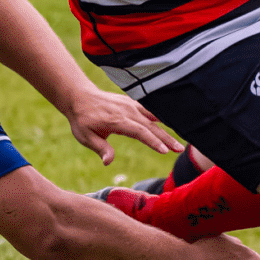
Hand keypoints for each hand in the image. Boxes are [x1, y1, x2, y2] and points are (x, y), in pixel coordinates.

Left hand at [63, 86, 184, 165]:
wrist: (80, 97)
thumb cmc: (82, 120)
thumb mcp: (86, 137)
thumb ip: (100, 148)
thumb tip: (108, 162)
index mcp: (117, 121)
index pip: (139, 132)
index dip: (153, 141)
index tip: (164, 151)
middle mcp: (127, 111)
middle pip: (151, 126)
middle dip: (166, 139)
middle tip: (179, 150)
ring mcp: (130, 106)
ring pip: (153, 119)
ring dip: (166, 130)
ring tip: (177, 142)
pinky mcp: (131, 103)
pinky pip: (148, 111)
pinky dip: (160, 117)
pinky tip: (169, 124)